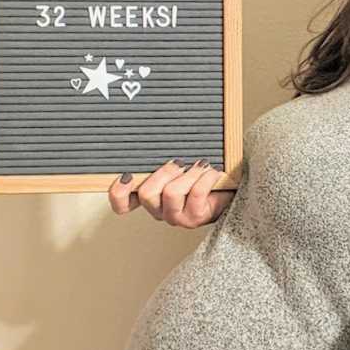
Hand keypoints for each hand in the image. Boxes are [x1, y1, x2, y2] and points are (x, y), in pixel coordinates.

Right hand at [108, 159, 234, 227]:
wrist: (231, 189)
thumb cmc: (199, 175)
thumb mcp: (176, 165)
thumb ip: (159, 158)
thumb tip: (151, 131)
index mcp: (149, 198)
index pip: (122, 204)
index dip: (119, 193)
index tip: (127, 175)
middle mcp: (159, 211)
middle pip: (147, 194)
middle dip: (164, 172)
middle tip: (179, 162)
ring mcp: (177, 217)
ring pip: (171, 193)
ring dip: (189, 174)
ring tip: (201, 165)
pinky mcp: (196, 218)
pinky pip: (195, 194)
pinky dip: (205, 178)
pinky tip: (212, 172)